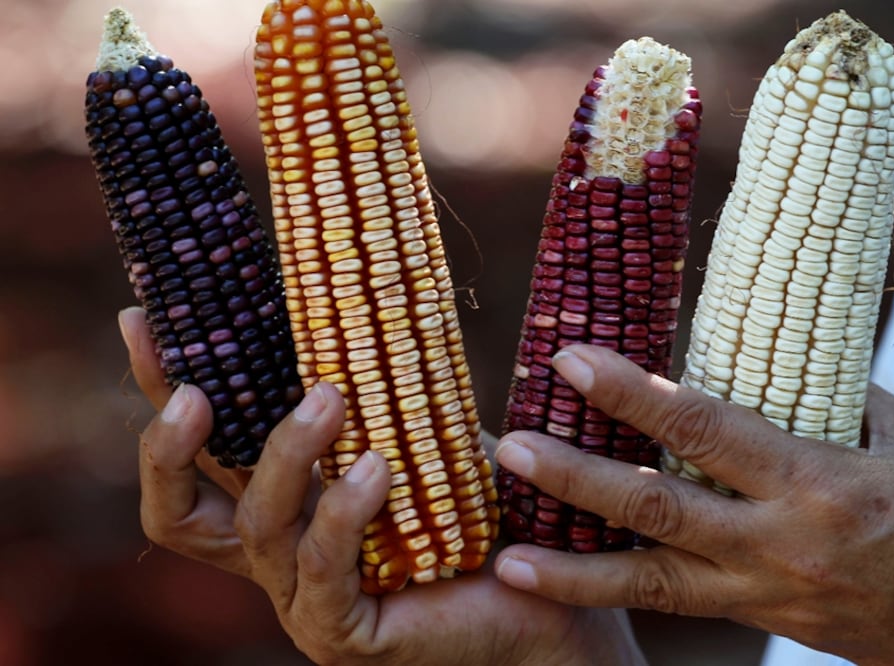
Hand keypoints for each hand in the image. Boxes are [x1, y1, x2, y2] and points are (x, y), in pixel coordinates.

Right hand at [119, 308, 645, 665]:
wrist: (548, 585)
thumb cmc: (478, 500)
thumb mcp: (418, 425)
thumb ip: (373, 379)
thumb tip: (352, 281)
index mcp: (281, 501)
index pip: (198, 449)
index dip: (160, 386)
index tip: (141, 316)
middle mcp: (275, 552)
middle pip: (174, 514)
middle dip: (168, 447)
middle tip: (195, 389)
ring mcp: (301, 599)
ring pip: (255, 528)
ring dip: (286, 455)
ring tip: (329, 398)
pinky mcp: (342, 634)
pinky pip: (322, 571)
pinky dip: (342, 514)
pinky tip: (378, 471)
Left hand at [493, 344, 893, 665]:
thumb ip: (839, 398)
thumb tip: (773, 361)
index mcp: (825, 482)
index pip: (705, 428)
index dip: (631, 393)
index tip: (572, 361)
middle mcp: (784, 545)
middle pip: (655, 509)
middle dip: (573, 480)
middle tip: (507, 447)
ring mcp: (772, 596)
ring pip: (654, 584)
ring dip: (574, 569)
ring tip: (506, 555)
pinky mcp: (774, 624)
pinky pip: (685, 604)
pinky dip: (625, 592)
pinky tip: (575, 579)